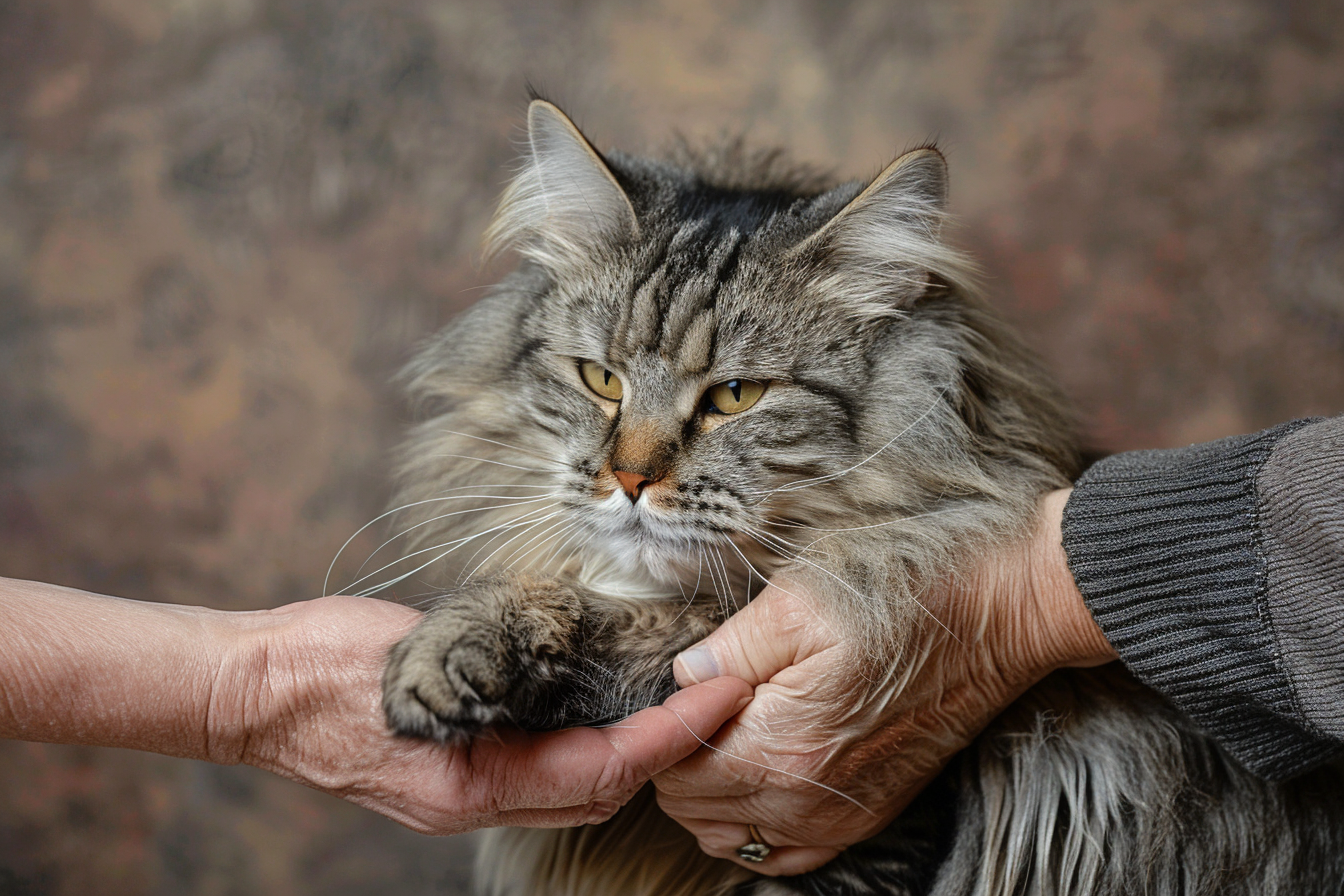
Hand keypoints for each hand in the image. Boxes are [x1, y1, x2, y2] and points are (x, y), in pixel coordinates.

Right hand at [227, 595, 753, 833]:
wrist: (255, 689)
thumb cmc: (321, 664)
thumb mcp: (416, 661)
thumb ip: (491, 676)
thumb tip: (565, 669)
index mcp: (467, 783)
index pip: (600, 770)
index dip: (666, 737)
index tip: (714, 700)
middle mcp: (470, 802)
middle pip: (596, 794)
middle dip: (664, 752)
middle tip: (713, 700)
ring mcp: (459, 796)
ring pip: (572, 792)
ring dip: (630, 756)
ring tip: (674, 706)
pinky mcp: (452, 776)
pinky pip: (538, 776)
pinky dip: (585, 751)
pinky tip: (603, 711)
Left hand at [652, 490, 1116, 874]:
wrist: (1005, 610)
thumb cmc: (909, 590)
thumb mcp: (799, 597)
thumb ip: (727, 649)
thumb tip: (683, 680)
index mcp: (782, 747)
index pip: (674, 772)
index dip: (663, 725)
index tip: (686, 681)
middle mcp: (808, 800)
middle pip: (695, 810)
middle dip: (680, 759)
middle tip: (705, 697)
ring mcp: (842, 816)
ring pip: (734, 837)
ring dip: (713, 793)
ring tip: (727, 728)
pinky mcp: (870, 813)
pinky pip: (787, 851)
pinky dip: (757, 823)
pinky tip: (761, 769)